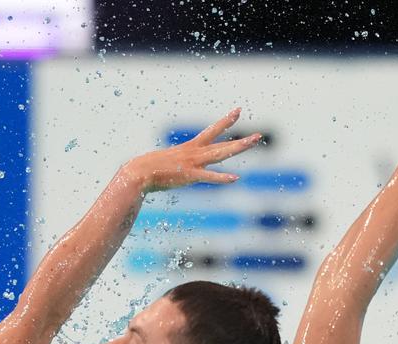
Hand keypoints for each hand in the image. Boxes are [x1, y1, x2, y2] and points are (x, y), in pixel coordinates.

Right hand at [122, 108, 260, 192]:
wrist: (139, 172)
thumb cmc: (149, 169)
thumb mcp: (168, 164)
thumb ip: (177, 165)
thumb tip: (175, 168)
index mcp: (190, 149)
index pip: (212, 132)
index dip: (226, 122)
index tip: (238, 111)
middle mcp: (195, 153)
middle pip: (223, 143)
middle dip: (242, 140)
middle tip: (259, 135)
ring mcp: (194, 163)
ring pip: (221, 153)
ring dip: (239, 147)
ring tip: (254, 142)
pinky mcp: (189, 175)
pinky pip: (209, 176)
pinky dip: (221, 178)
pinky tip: (235, 178)